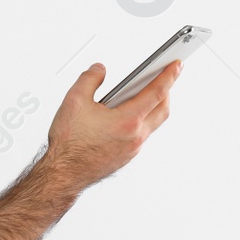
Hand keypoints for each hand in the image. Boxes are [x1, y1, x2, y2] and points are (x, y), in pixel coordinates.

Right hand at [44, 59, 180, 189]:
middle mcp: (135, 136)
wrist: (62, 173)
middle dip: (166, 92)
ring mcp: (132, 149)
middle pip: (162, 109)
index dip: (169, 76)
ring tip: (142, 97)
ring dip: (153, 108)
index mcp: (127, 120)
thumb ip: (89, 80)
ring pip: (152, 124)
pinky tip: (125, 118)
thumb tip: (99, 70)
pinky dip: (140, 122)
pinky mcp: (125, 157)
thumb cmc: (69, 144)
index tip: (176, 66)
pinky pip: (141, 136)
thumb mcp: (74, 101)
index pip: (156, 93)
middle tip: (163, 80)